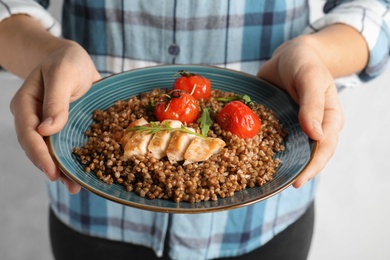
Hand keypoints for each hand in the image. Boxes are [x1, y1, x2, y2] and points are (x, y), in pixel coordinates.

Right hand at [10, 42, 100, 193]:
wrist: (73, 59)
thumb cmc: (66, 61)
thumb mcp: (63, 73)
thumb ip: (56, 100)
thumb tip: (47, 130)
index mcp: (26, 104)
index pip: (28, 133)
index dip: (39, 154)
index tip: (52, 171)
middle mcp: (33, 118)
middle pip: (38, 147)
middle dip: (51, 167)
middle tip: (69, 185)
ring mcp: (47, 124)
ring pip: (51, 150)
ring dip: (62, 168)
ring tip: (76, 186)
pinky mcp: (63, 126)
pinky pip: (64, 145)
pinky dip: (73, 158)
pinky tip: (83, 171)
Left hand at [257, 36, 343, 187]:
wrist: (290, 54)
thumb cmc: (306, 63)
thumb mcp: (311, 78)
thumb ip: (313, 105)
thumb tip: (316, 135)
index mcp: (329, 119)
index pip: (324, 149)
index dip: (312, 167)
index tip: (296, 181)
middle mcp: (312, 127)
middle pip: (307, 155)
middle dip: (293, 171)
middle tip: (274, 186)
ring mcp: (294, 126)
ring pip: (288, 150)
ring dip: (276, 163)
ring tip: (260, 178)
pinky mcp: (277, 122)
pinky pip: (271, 138)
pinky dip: (262, 147)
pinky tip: (247, 156)